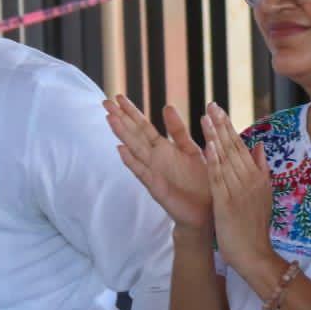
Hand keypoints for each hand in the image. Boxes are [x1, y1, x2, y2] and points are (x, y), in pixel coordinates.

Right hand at [104, 95, 211, 229]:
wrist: (206, 213)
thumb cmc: (199, 182)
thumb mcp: (191, 150)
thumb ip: (178, 131)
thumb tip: (166, 106)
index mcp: (164, 150)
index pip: (144, 127)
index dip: (132, 112)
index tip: (118, 96)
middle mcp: (156, 160)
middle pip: (135, 135)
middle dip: (121, 119)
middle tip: (105, 102)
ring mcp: (154, 174)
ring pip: (135, 151)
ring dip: (123, 135)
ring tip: (110, 119)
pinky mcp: (159, 189)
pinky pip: (144, 173)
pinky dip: (132, 162)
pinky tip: (120, 150)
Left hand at [202, 103, 275, 279]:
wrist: (254, 253)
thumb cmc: (254, 226)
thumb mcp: (263, 195)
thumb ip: (260, 169)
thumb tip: (258, 146)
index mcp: (257, 178)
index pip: (242, 147)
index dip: (229, 128)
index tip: (219, 110)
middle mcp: (249, 180)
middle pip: (234, 148)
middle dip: (221, 125)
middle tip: (211, 104)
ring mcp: (239, 190)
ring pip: (225, 159)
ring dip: (216, 136)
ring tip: (206, 117)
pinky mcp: (227, 202)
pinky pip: (219, 178)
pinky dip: (214, 161)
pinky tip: (208, 145)